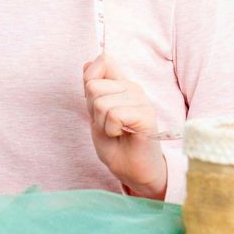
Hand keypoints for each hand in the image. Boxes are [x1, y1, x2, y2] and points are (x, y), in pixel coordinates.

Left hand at [83, 54, 167, 198]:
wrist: (134, 172)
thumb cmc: (117, 145)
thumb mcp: (96, 115)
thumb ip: (92, 90)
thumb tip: (86, 64)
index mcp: (121, 85)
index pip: (103, 60)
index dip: (90, 82)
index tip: (96, 106)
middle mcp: (132, 87)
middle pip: (93, 86)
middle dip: (92, 111)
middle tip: (108, 125)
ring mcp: (141, 100)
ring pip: (101, 103)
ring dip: (102, 124)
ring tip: (117, 132)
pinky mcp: (146, 115)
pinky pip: (114, 115)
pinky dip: (111, 131)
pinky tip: (122, 135)